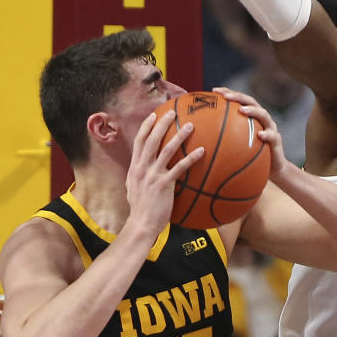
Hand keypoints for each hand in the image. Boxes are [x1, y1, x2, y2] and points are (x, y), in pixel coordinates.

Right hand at [125, 110, 202, 234]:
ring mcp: (152, 175)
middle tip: (172, 112)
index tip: (154, 115)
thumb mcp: (134, 189)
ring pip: (166, 150)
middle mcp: (142, 168)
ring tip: (190, 126)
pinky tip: (202, 152)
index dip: (146, 127)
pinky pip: (180, 168)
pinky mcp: (164, 185)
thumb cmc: (140, 210)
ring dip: (179, 136)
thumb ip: (139, 177)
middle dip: (162, 124)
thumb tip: (144, 170)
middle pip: (151, 140)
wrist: (141, 224)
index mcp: (135, 167)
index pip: (139, 142)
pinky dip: (191, 158)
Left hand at [213, 86, 284, 179]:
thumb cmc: (249, 156)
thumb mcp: (234, 146)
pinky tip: (260, 135)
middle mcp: (261, 119)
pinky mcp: (276, 141)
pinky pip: (272, 136)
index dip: (228, 92)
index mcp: (250, 117)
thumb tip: (198, 138)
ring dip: (252, 110)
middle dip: (238, 96)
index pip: (239, 100)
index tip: (214, 90)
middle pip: (250, 101)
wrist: (272, 169)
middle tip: (226, 96)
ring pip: (263, 114)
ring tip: (242, 110)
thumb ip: (221, 139)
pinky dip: (267, 134)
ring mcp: (270, 128)